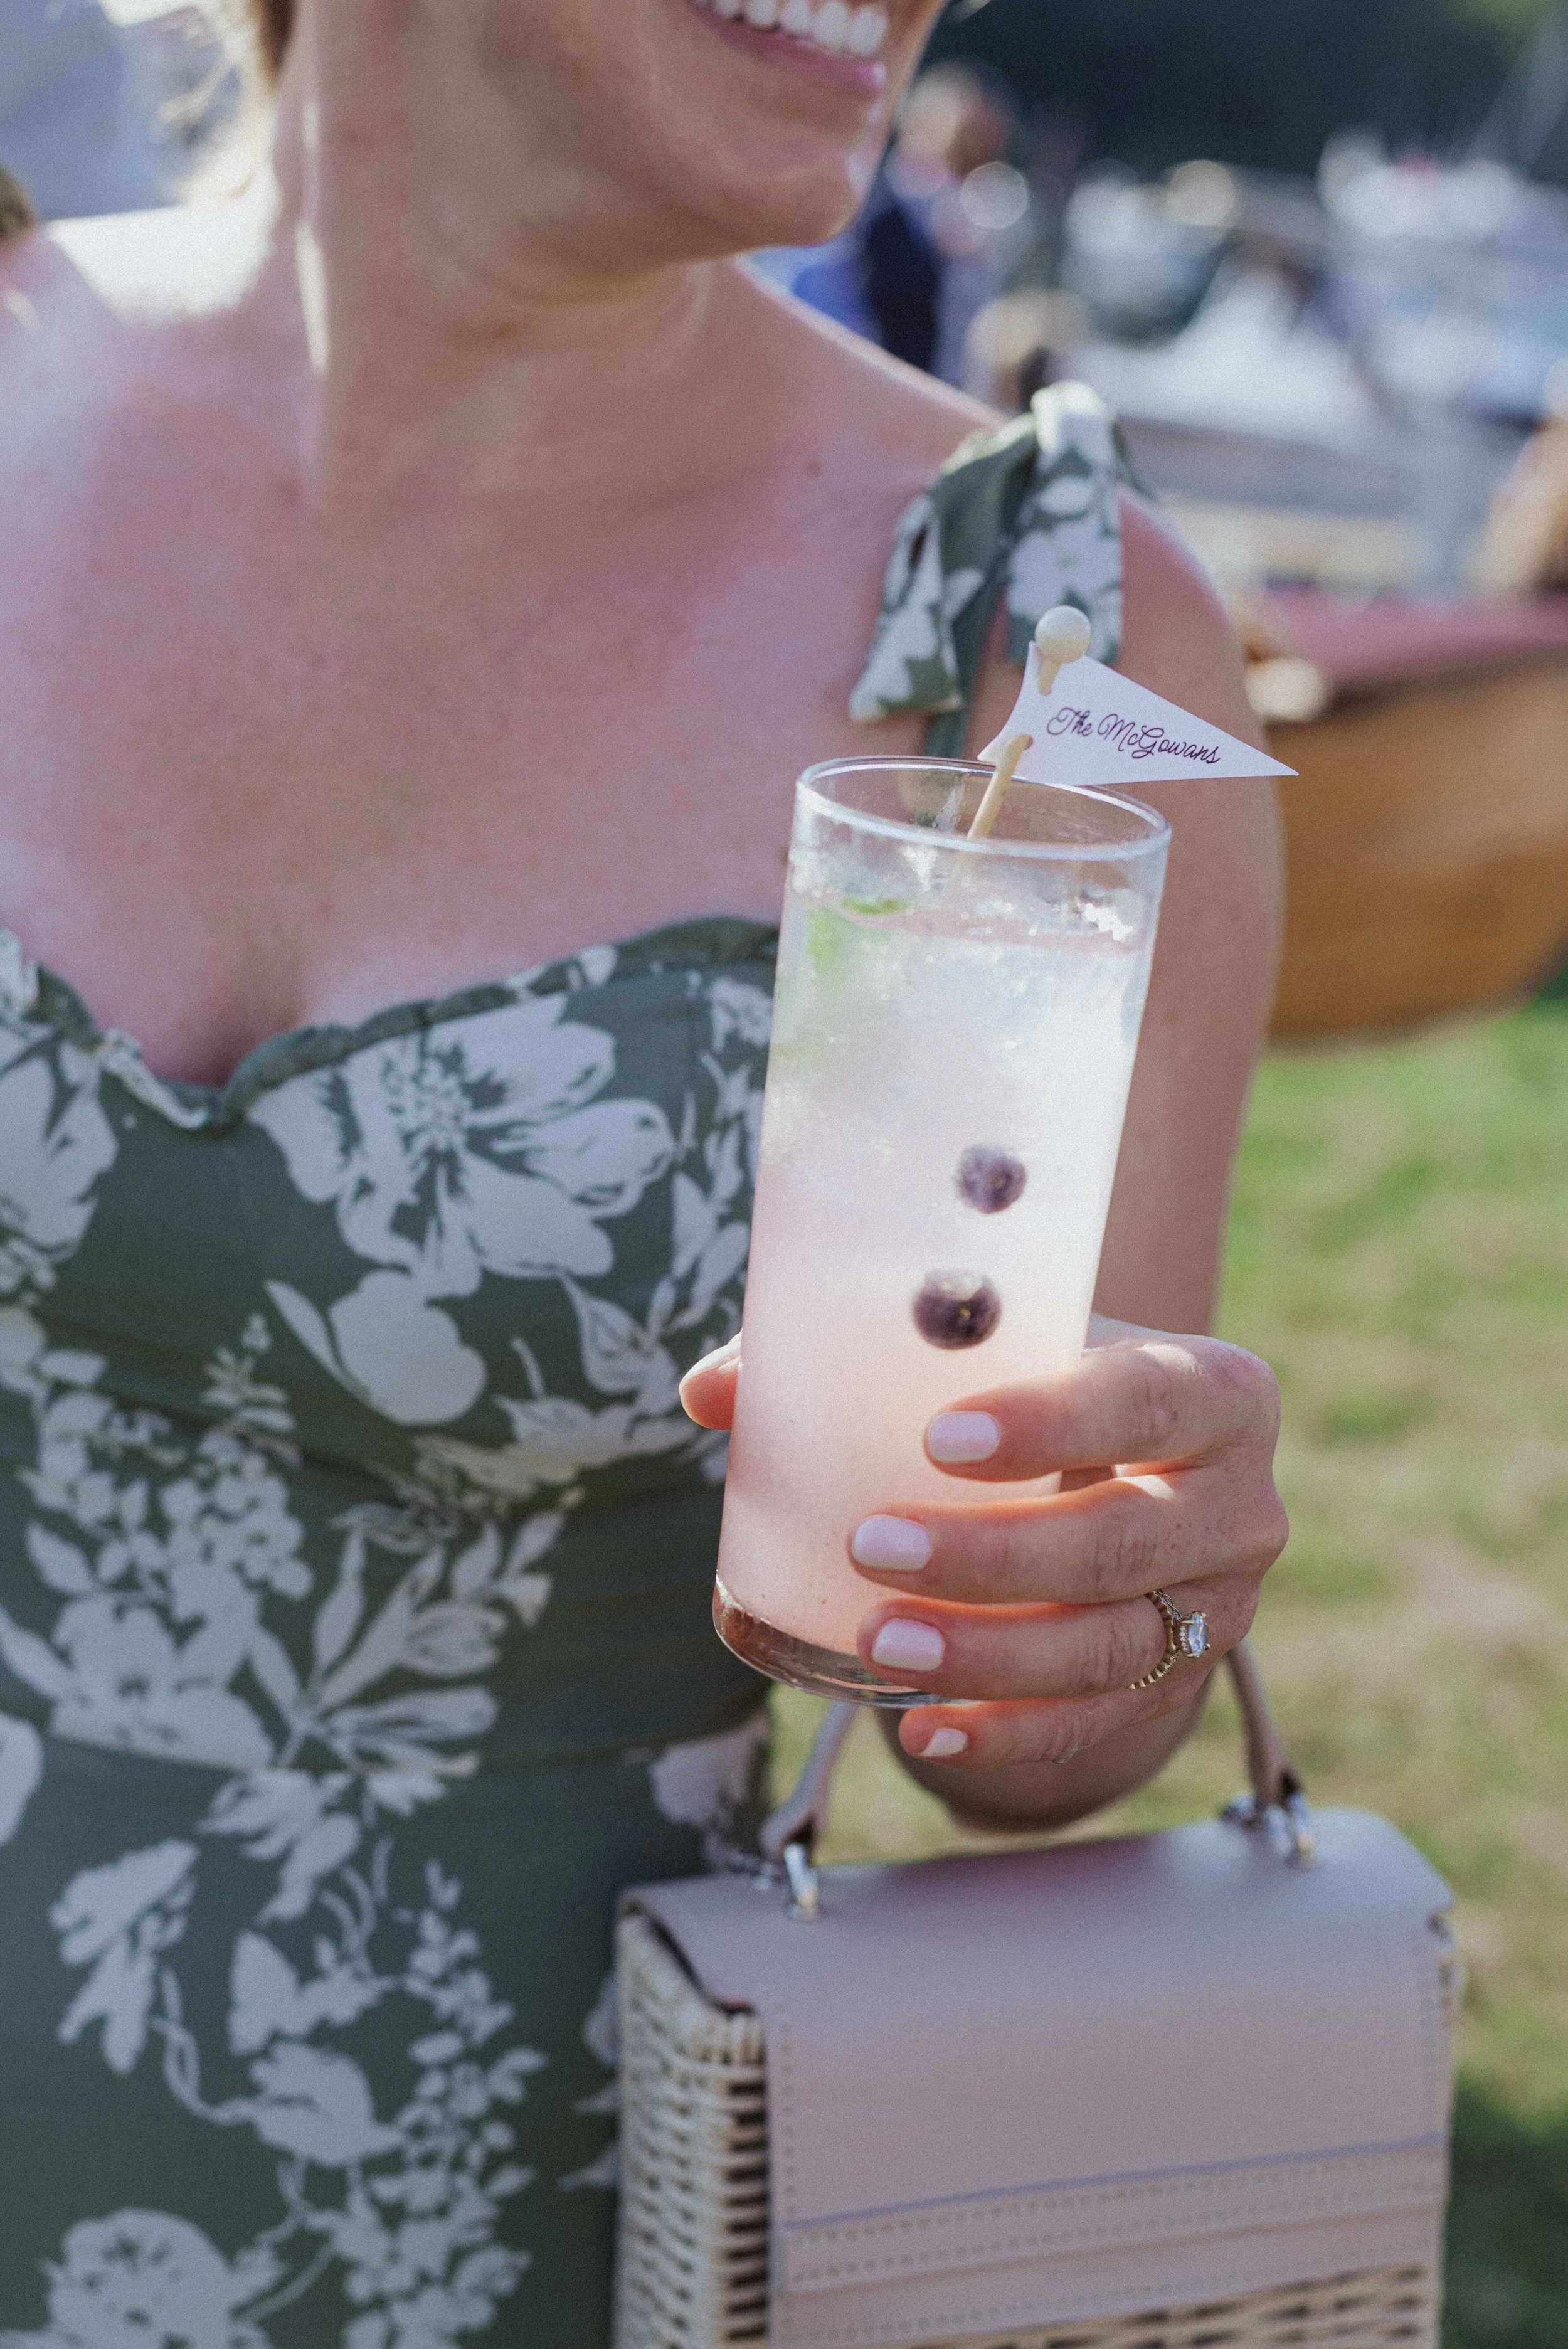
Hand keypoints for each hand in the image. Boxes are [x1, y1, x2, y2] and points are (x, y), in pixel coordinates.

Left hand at [681, 1316, 1285, 1787]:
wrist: (1126, 1473)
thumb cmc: (1044, 1392)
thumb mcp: (990, 1358)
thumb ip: (852, 1356)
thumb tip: (711, 1390)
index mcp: (1214, 1391)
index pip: (1145, 1401)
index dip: (1054, 1421)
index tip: (942, 1436)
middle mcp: (1238, 1503)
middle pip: (1123, 1540)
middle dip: (993, 1554)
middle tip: (871, 1544)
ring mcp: (1217, 1607)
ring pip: (1108, 1646)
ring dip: (988, 1653)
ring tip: (876, 1644)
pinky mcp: (1179, 1684)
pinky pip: (1094, 1722)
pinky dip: (1005, 1729)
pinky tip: (921, 1725)